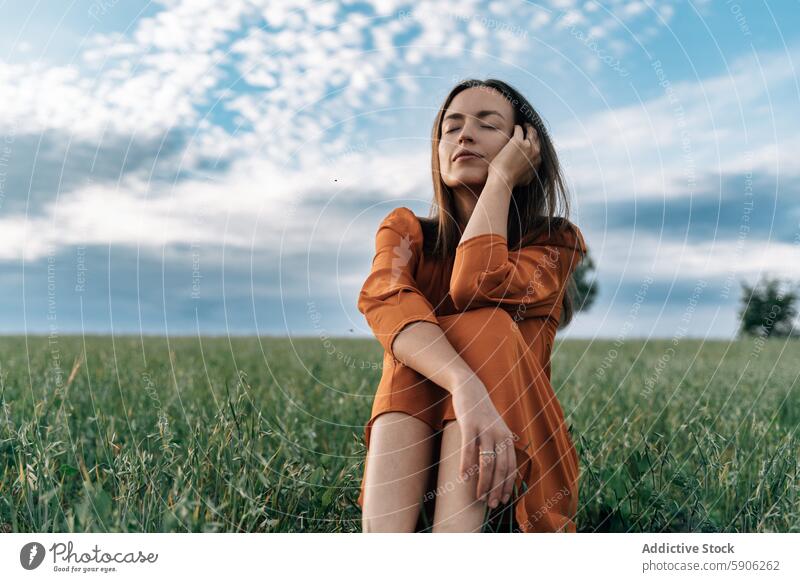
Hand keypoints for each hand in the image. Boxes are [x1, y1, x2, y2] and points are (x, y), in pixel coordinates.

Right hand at [451, 374, 518, 508]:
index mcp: (507, 437)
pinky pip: (468, 449)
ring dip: (483, 482)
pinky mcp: (469, 424)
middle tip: (490, 504)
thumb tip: (503, 461)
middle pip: (501, 468)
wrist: (469, 388)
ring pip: (486, 462)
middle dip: (496, 489)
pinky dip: (466, 466)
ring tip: (478, 496)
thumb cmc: (481, 412)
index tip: (502, 500)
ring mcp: (485, 429)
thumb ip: (500, 442)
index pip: (511, 467)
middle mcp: (499, 434)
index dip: (507, 485)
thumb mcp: (495, 427)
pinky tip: (463, 478)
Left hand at [488, 122, 540, 188]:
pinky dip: (517, 127)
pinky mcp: (517, 141)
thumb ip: (530, 172)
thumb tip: (530, 172)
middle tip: (529, 128)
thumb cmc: (511, 181)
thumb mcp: (526, 179)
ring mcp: (527, 145)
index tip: (531, 140)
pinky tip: (514, 127)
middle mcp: (535, 152)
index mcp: (538, 160)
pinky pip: (519, 130)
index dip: (535, 142)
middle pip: (537, 137)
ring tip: (524, 125)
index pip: (539, 147)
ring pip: (531, 131)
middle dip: (533, 132)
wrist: (503, 179)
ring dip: (528, 127)